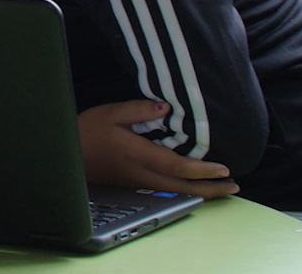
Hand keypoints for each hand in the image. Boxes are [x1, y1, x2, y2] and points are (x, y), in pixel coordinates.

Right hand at [77, 99, 238, 197]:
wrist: (66, 156)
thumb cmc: (86, 131)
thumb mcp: (110, 113)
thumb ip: (139, 110)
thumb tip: (166, 108)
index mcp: (138, 155)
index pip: (177, 167)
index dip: (203, 170)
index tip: (224, 169)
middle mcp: (141, 174)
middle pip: (183, 188)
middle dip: (211, 189)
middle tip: (234, 187)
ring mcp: (138, 183)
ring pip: (177, 192)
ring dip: (202, 192)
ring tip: (221, 189)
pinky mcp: (134, 185)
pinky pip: (167, 191)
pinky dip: (186, 190)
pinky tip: (194, 185)